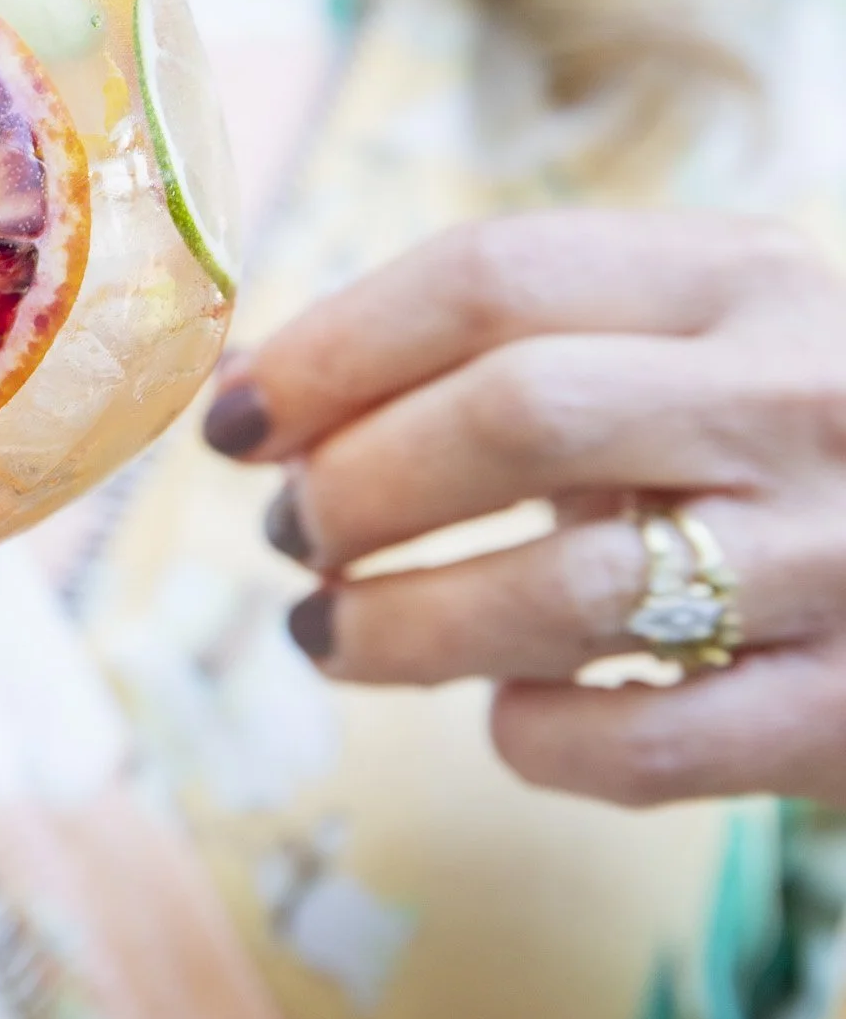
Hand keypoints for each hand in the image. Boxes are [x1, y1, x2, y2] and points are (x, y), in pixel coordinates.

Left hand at [204, 212, 845, 810]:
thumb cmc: (793, 448)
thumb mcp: (693, 346)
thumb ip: (507, 351)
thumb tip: (254, 391)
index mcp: (746, 277)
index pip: (492, 276)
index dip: (330, 349)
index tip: (233, 418)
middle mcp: (799, 398)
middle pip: (512, 415)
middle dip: (356, 482)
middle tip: (294, 532)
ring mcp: (841, 556)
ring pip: (562, 591)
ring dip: (401, 623)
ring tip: (330, 631)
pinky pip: (643, 742)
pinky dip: (536, 737)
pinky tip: (506, 718)